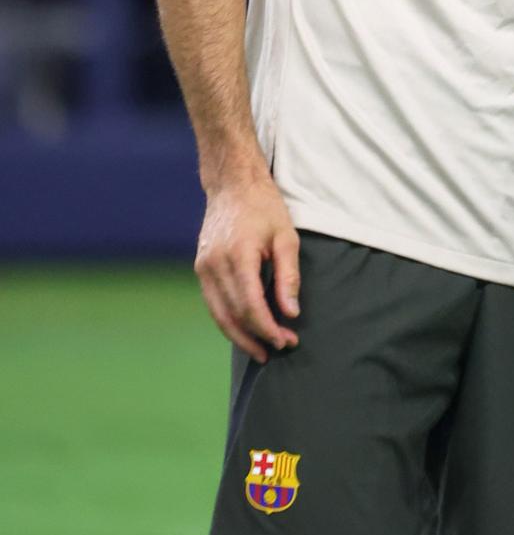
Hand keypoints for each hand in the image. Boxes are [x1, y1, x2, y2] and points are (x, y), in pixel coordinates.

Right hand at [194, 173, 300, 363]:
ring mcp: (203, 267)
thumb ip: (289, 276)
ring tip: (261, 350)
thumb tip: (291, 313)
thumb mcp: (286, 237)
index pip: (251, 306)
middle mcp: (215, 264)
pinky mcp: (200, 267)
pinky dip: (228, 320)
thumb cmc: (264, 207)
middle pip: (233, 316)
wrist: (232, 184)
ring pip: (219, 314)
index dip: (268, 328)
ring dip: (239, 336)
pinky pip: (213, 303)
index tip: (287, 340)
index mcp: (238, 255)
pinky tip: (245, 328)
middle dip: (256, 338)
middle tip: (278, 349)